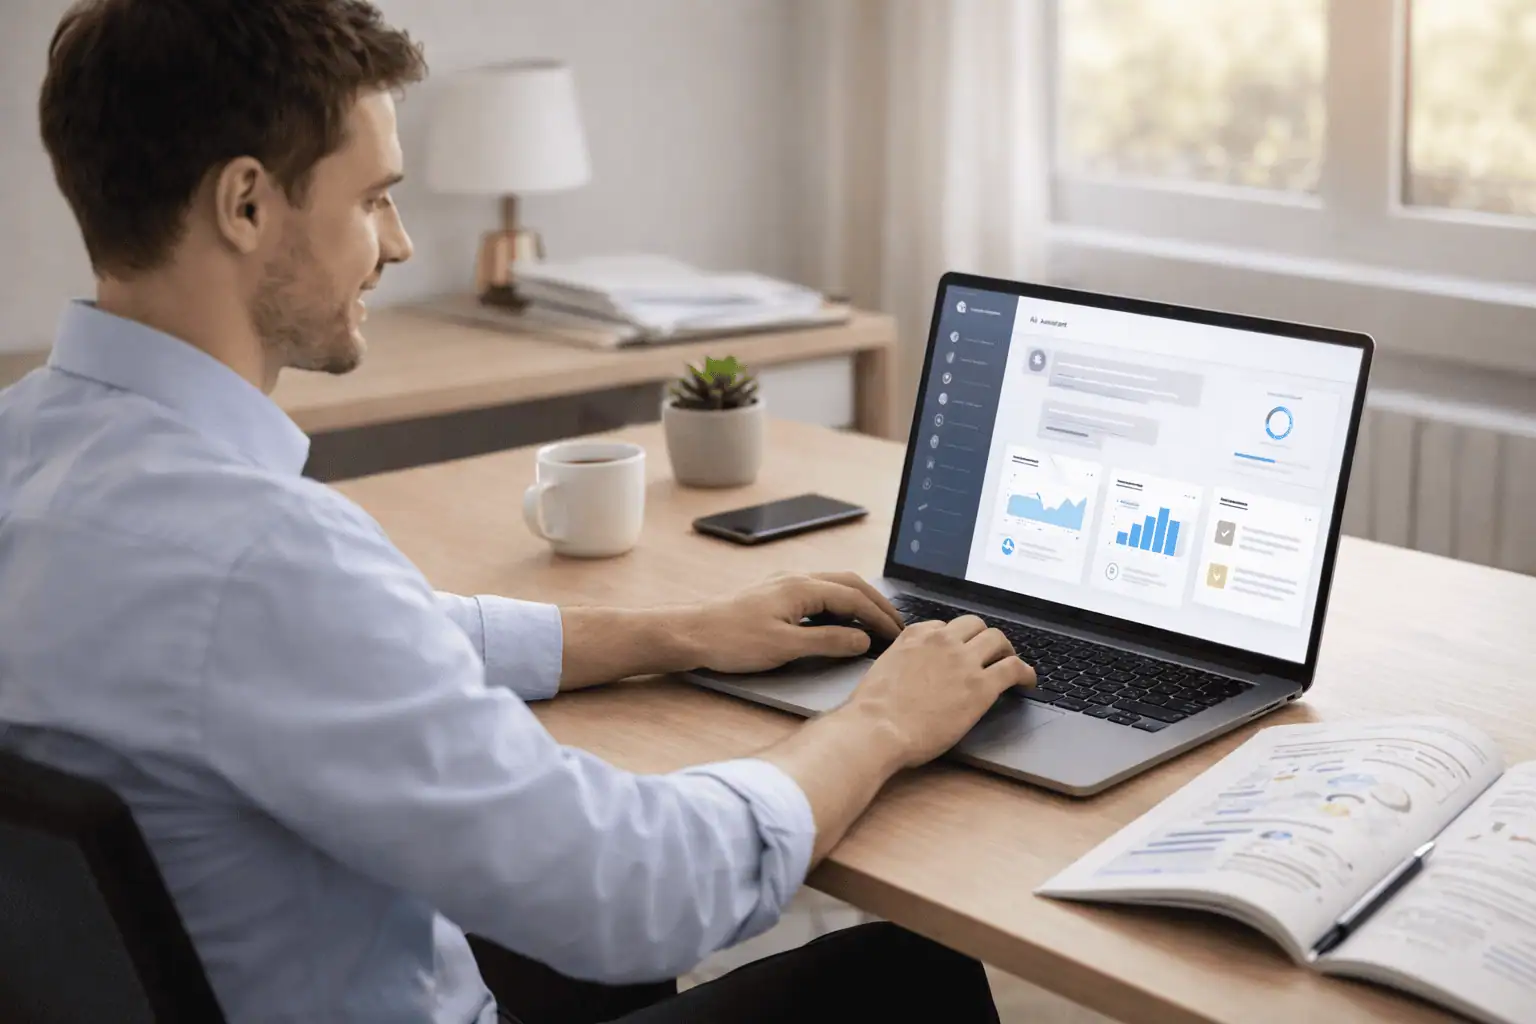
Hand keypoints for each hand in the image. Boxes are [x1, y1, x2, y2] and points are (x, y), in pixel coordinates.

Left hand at [683, 572, 904, 674]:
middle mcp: (796, 578)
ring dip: (859, 600)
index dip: (880, 618)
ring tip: (875, 621)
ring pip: (834, 584)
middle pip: (849, 583)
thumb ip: (828, 643)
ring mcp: (784, 583)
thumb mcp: (785, 647)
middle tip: (897, 625)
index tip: (898, 636)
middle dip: (876, 603)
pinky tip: (839, 620)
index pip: (855, 599)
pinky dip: (839, 602)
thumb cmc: (732, 641)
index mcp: (803, 587)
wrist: (691, 632)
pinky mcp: (775, 593)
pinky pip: (819, 591)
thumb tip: (862, 640)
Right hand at [844, 615, 1034, 768]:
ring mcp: (964, 662)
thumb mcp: (882, 670)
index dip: (955, 640)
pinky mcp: (981, 686)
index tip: (959, 652)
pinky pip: (1013, 668)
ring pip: (998, 640)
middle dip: (984, 638)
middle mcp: (942, 641)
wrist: (877, 728)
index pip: (945, 627)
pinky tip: (1027, 681)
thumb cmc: (872, 709)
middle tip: (990, 654)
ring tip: (1010, 664)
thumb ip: (901, 661)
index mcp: (915, 636)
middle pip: (976, 625)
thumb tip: (909, 672)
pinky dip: (1025, 672)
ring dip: (1006, 650)